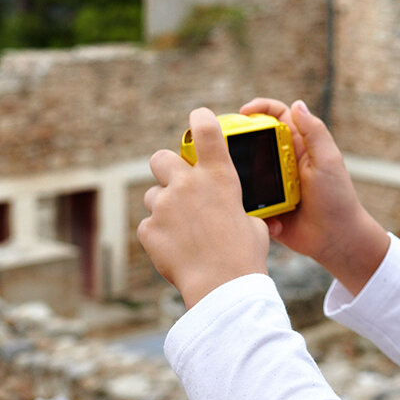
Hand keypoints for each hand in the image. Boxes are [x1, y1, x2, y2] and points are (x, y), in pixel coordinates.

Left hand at [139, 107, 269, 308]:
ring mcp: (164, 205)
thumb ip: (235, 208)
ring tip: (182, 230)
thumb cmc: (245, 253)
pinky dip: (160, 235)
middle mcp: (187, 184)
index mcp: (219, 176)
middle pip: (161, 158)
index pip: (206, 131)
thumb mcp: (251, 222)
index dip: (200, 118)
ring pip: (153, 196)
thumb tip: (232, 214)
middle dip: (166, 167)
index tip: (198, 115)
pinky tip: (176, 249)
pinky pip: (149, 225)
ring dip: (164, 207)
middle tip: (176, 182)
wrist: (223, 284)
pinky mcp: (148, 228)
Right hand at [240, 98, 389, 293]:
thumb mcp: (328, 161)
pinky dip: (245, 202)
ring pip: (243, 172)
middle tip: (222, 145)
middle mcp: (281, 162)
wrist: (336, 239)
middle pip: (251, 142)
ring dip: (236, 174)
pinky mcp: (264, 207)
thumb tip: (298, 104)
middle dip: (235, 140)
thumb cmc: (337, 197)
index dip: (258, 109)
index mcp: (297, 146)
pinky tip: (250, 208)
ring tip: (230, 179)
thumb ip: (314, 133)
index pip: (275, 117)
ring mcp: (271, 185)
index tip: (241, 113)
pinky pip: (245, 200)